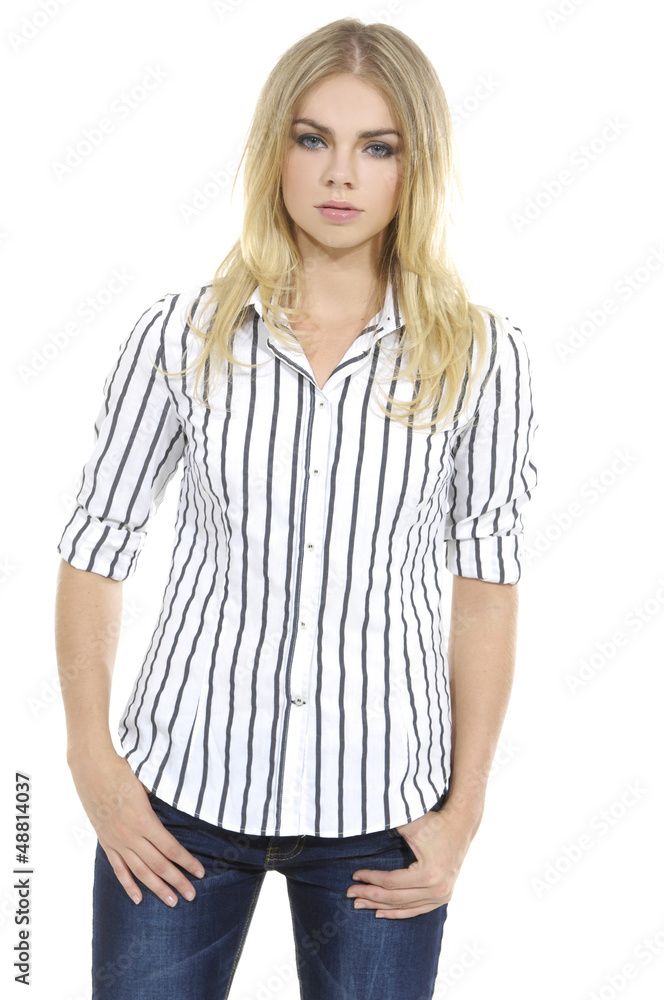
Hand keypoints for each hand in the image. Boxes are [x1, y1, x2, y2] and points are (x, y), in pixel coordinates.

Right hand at [69, 748, 204, 906]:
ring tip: (172, 901)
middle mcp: (131, 835)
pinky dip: (128, 884)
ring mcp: (117, 840)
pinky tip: (137, 898)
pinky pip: (118, 868)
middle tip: (192, 895)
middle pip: (159, 865)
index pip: (171, 848)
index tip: (200, 873)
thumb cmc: (122, 770)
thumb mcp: (147, 782)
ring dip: (157, 888)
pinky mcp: (106, 841)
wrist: (91, 768)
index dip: (187, 862)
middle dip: (177, 881)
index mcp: (144, 820)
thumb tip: (181, 801)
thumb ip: (162, 797)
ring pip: (140, 871)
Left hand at [346, 803, 479, 918]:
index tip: (354, 876)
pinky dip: (399, 912)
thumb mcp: (410, 824)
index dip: (371, 879)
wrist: (460, 826)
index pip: (391, 882)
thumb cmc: (434, 822)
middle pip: (396, 897)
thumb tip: (360, 829)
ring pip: (405, 907)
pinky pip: (418, 909)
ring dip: (381, 907)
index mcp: (429, 873)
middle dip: (370, 896)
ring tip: (360, 905)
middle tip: (350, 895)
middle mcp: (437, 889)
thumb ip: (387, 829)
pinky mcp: (444, 897)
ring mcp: (442, 895)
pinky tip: (381, 912)